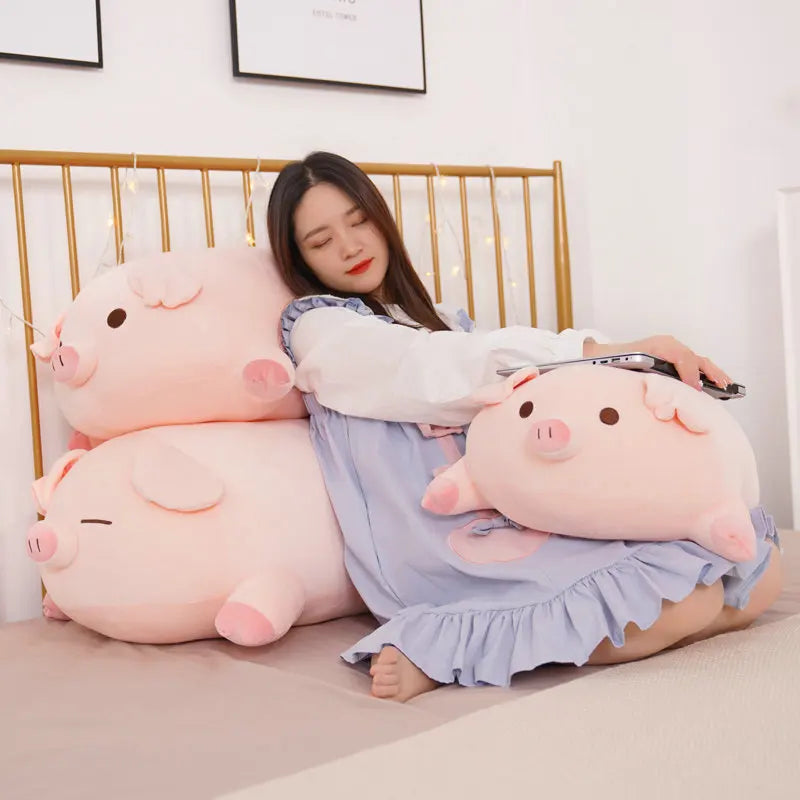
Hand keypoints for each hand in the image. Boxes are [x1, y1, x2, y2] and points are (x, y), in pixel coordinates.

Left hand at [584, 336, 730, 389]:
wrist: (607, 355)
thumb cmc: (615, 363)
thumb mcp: (627, 369)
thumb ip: (644, 378)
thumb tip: (660, 392)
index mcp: (657, 346)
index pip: (682, 357)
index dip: (690, 373)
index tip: (696, 389)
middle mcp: (668, 345)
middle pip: (694, 358)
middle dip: (709, 372)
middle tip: (722, 387)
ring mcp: (672, 349)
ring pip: (697, 360)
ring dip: (713, 373)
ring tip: (727, 386)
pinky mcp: (674, 357)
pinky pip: (694, 363)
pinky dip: (706, 373)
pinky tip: (716, 384)